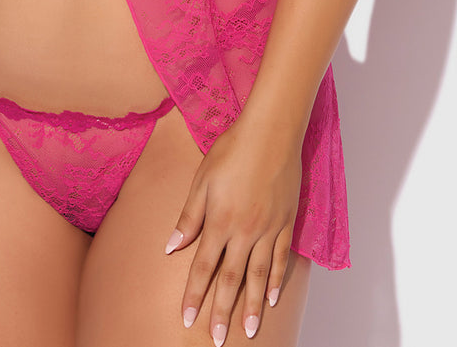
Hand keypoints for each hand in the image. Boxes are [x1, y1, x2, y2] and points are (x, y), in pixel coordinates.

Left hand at [164, 118, 302, 342]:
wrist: (270, 132)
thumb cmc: (232, 150)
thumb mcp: (202, 180)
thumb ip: (189, 217)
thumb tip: (171, 247)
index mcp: (220, 221)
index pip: (203, 267)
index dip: (194, 295)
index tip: (188, 319)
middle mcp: (245, 231)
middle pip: (231, 279)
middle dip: (221, 311)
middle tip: (216, 340)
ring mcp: (268, 229)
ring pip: (259, 276)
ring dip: (253, 306)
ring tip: (249, 331)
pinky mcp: (285, 223)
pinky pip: (281, 259)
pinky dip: (276, 280)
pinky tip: (273, 298)